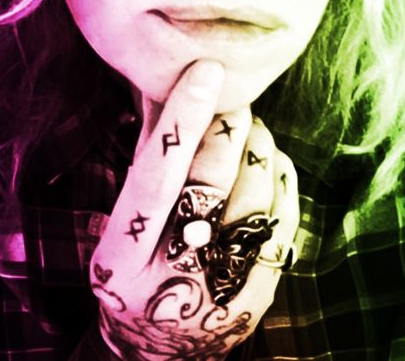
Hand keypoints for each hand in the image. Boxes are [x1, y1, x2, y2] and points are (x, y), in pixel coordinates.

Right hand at [89, 60, 299, 359]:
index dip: (181, 120)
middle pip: (211, 183)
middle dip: (229, 127)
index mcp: (123, 255)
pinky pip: (283, 222)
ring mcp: (217, 294)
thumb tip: (159, 83)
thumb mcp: (121, 219)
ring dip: (258, 147)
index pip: (154, 175)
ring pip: (255, 198)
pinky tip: (270, 161)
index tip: (207, 71)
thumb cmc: (133, 267)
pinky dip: (282, 180)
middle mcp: (169, 278)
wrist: (153, 349)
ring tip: (250, 128)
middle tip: (233, 98)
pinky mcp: (256, 299)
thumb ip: (143, 156)